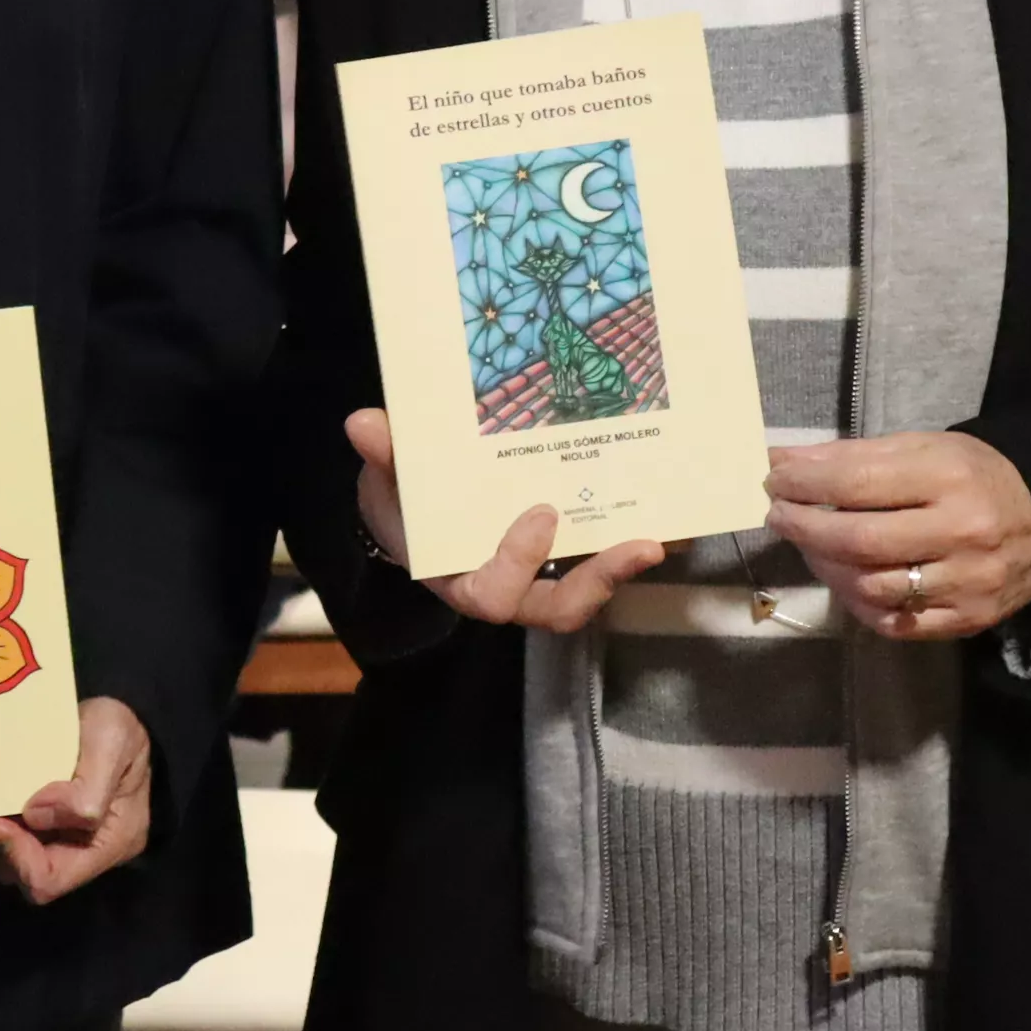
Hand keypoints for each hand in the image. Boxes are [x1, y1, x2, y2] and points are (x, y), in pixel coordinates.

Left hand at [0, 697, 151, 903]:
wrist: (121, 716)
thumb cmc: (121, 729)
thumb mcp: (113, 743)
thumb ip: (84, 789)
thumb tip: (35, 815)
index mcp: (112, 843)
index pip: (50, 879)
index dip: (13, 855)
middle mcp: (87, 853)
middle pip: (27, 874)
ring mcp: (66, 842)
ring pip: (15, 860)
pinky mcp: (49, 828)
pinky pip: (16, 838)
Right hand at [341, 407, 664, 632]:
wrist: (417, 498)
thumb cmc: (402, 496)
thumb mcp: (387, 478)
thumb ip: (382, 456)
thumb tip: (364, 423)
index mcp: (460, 579)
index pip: (493, 595)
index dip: (518, 562)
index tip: (541, 513)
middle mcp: (508, 586)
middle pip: (556, 607)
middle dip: (600, 581)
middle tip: (640, 545)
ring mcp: (540, 573)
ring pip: (587, 587)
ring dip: (626, 566)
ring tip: (667, 533)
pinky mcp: (565, 553)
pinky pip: (599, 556)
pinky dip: (629, 540)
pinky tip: (667, 511)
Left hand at [764, 433, 1030, 639]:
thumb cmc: (971, 476)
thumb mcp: (920, 449)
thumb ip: (851, 456)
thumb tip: (781, 462)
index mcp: (949, 477)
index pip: (858, 483)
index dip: (805, 483)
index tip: (773, 480)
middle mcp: (962, 532)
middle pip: (859, 541)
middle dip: (805, 527)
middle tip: (779, 515)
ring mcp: (966, 583)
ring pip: (871, 587)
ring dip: (826, 567)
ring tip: (812, 546)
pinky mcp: (966, 620)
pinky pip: (894, 623)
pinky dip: (859, 603)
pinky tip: (846, 579)